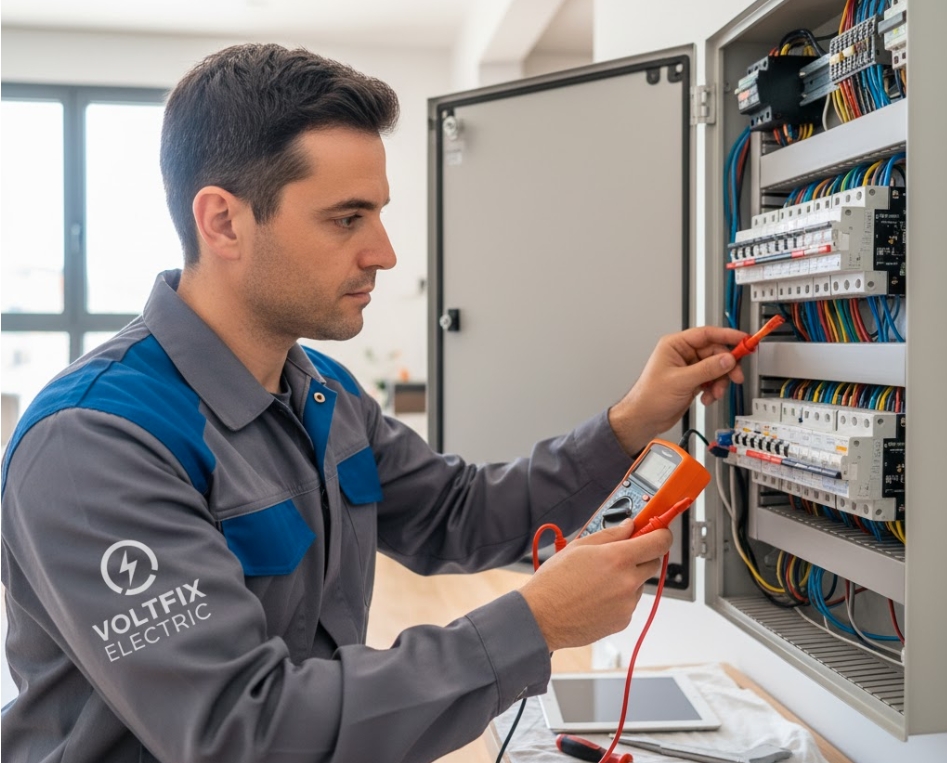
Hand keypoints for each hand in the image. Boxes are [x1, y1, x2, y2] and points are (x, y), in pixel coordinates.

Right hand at [519, 521, 672, 651]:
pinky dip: (619, 597)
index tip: (659, 530)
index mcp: (618, 559)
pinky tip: (596, 596)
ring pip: (640, 584)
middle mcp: (628, 582)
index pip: (659, 542)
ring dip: (628, 578)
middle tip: (622, 554)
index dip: (662, 533)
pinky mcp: (624, 620)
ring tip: (597, 581)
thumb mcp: (579, 546)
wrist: (541, 618)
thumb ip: (610, 534)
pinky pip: (629, 602)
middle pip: (654, 563)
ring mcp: (628, 604)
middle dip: (643, 555)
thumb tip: (629, 527)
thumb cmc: (554, 582)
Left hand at [608, 326, 746, 454]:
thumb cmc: (649, 397)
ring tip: (715, 393)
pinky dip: (714, 389)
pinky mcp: (693, 381)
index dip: (727, 336)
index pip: (706, 334)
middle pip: (716, 352)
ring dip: (720, 381)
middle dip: (726, 366)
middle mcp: (683, 354)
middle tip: (735, 376)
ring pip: (717, 367)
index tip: (744, 340)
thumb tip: (728, 359)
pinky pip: (713, 380)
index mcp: (675, 345)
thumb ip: (707, 369)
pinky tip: (707, 398)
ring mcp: (689, 368)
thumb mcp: (681, 381)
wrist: (644, 419)